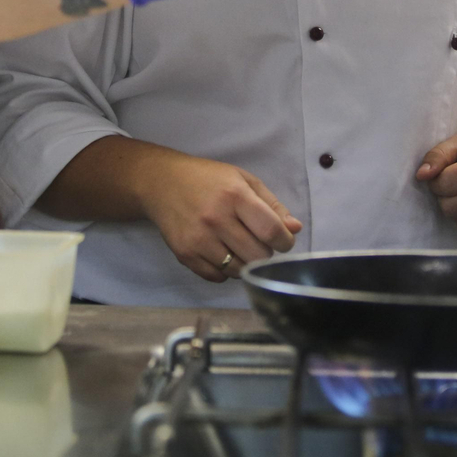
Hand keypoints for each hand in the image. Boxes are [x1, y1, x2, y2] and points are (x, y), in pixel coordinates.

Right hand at [137, 155, 302, 282]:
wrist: (162, 183)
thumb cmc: (208, 179)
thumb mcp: (244, 181)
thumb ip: (272, 206)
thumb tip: (294, 230)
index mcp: (235, 196)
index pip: (271, 231)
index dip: (285, 242)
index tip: (284, 241)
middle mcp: (216, 219)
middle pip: (257, 255)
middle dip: (265, 252)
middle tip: (258, 241)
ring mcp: (198, 239)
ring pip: (238, 271)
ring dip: (246, 263)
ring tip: (239, 246)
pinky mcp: (184, 254)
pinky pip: (217, 277)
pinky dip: (225, 271)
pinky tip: (222, 253)